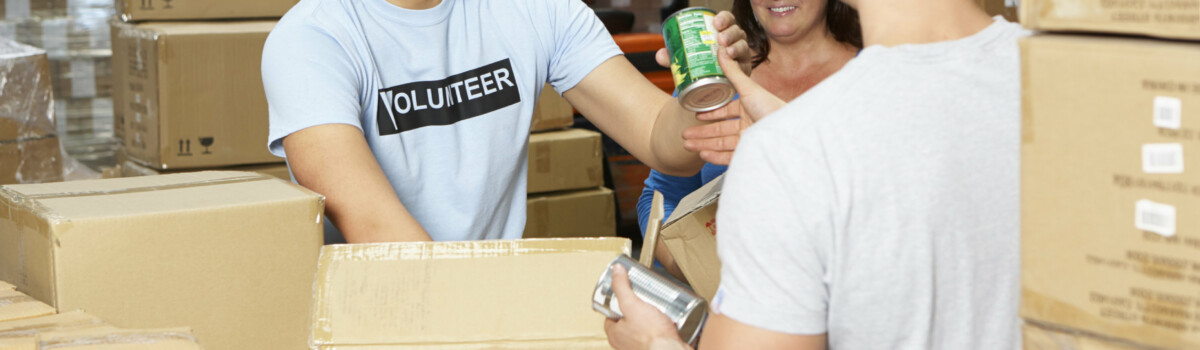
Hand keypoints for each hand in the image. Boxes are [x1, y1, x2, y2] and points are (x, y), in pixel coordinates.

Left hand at [603, 265, 686, 349]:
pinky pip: (656, 334)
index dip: (617, 303)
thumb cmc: (652, 336)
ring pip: (642, 327)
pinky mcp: (656, 347)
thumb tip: (616, 271)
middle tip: (643, 298)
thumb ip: (622, 288)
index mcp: (615, 334)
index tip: (625, 294)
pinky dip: (661, 326)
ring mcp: (641, 346)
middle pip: (628, 320)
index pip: (610, 315)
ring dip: (650, 317)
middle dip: (636, 308)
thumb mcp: (632, 305)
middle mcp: (625, 344)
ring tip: (656, 305)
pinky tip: (668, 318)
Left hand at [656, 11, 751, 75]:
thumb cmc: (699, 67)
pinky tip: (734, 62)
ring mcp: (741, 55)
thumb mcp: (685, 60)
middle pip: (737, 31)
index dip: (724, 18)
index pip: (727, 20)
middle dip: (730, 32)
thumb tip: (659, 54)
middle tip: (719, 39)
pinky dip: (740, 62)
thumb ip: (672, 57)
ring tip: (726, 51)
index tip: (715, 22)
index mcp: (722, 33)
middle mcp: (734, 41)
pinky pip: (745, 64)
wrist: (710, 88)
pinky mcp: (743, 70)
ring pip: (743, 45)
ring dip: (736, 46)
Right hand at [683, 44, 785, 164]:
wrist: (788, 131)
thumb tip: (722, 51)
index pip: (727, 112)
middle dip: (701, 132)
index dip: (711, 114)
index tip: (697, 115)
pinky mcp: (751, 154)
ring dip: (703, 144)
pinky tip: (703, 154)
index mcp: (750, 108)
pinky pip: (730, 157)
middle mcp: (750, 124)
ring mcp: (750, 140)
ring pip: (722, 144)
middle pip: (720, 130)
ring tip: (687, 145)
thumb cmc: (771, 107)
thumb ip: (732, 72)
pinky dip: (715, 156)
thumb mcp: (748, 88)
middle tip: (685, 134)